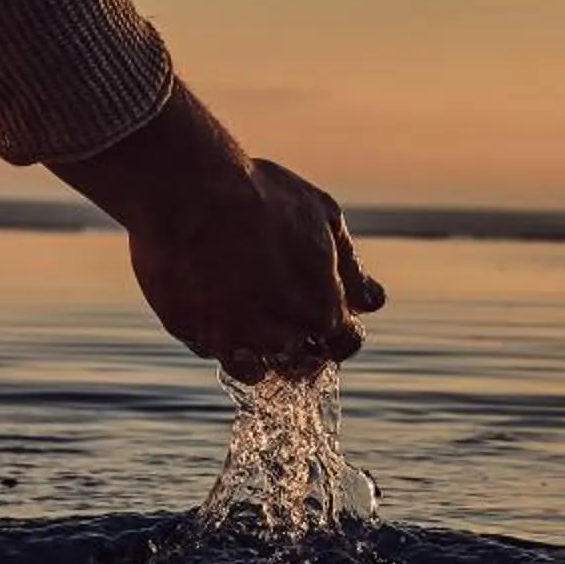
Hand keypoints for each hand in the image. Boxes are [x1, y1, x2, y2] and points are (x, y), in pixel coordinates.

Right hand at [50, 80, 384, 379]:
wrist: (192, 192)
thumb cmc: (262, 196)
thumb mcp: (323, 217)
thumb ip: (349, 267)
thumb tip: (373, 302)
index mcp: (323, 309)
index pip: (346, 344)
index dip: (339, 330)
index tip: (324, 314)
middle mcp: (285, 336)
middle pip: (304, 364)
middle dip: (301, 346)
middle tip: (280, 311)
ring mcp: (239, 342)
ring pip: (259, 371)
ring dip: (261, 350)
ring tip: (248, 309)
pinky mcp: (198, 337)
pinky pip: (218, 356)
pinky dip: (223, 343)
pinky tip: (219, 310)